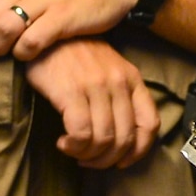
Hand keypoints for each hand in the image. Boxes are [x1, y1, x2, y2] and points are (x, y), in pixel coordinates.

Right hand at [21, 38, 158, 169]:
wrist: (45, 34)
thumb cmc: (74, 55)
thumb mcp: (108, 69)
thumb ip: (119, 95)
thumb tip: (120, 137)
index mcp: (132, 78)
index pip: (150, 124)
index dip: (139, 151)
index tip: (122, 161)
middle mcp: (118, 83)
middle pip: (125, 139)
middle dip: (107, 159)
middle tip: (89, 161)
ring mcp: (96, 87)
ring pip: (103, 140)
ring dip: (88, 155)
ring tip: (74, 151)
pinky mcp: (72, 92)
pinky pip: (81, 134)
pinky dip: (73, 146)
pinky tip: (63, 143)